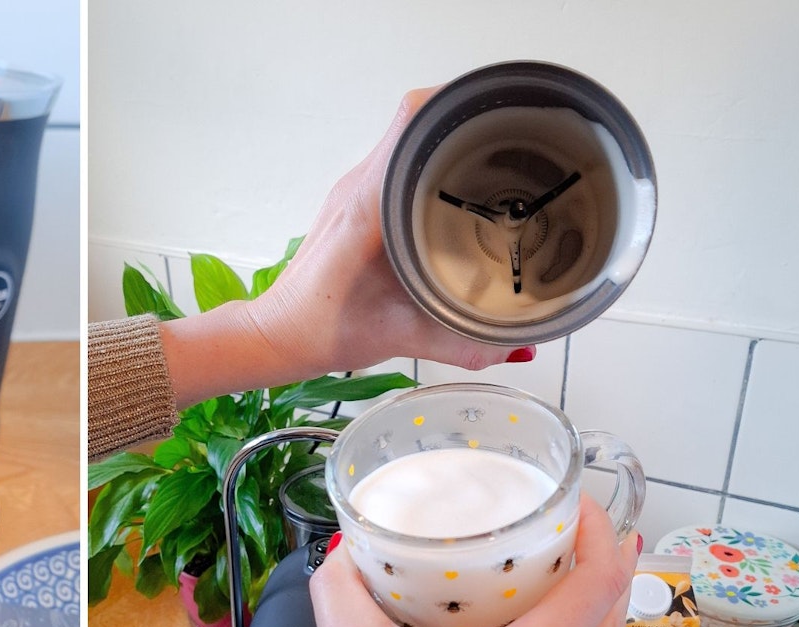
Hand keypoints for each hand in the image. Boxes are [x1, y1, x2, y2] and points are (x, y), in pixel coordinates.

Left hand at [160, 89, 532, 406]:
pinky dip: (430, 159)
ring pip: (406, 138)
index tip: (502, 113)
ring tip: (497, 156)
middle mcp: (359, 185)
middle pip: (416, 119)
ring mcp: (353, 187)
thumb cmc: (325, 330)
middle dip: (468, 118)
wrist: (278, 333)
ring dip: (448, 137)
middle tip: (515, 137)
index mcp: (368, 205)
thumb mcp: (401, 337)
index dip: (459, 106)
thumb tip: (520, 347)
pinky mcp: (354, 198)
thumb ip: (462, 345)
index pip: (412, 123)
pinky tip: (459, 184)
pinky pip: (397, 159)